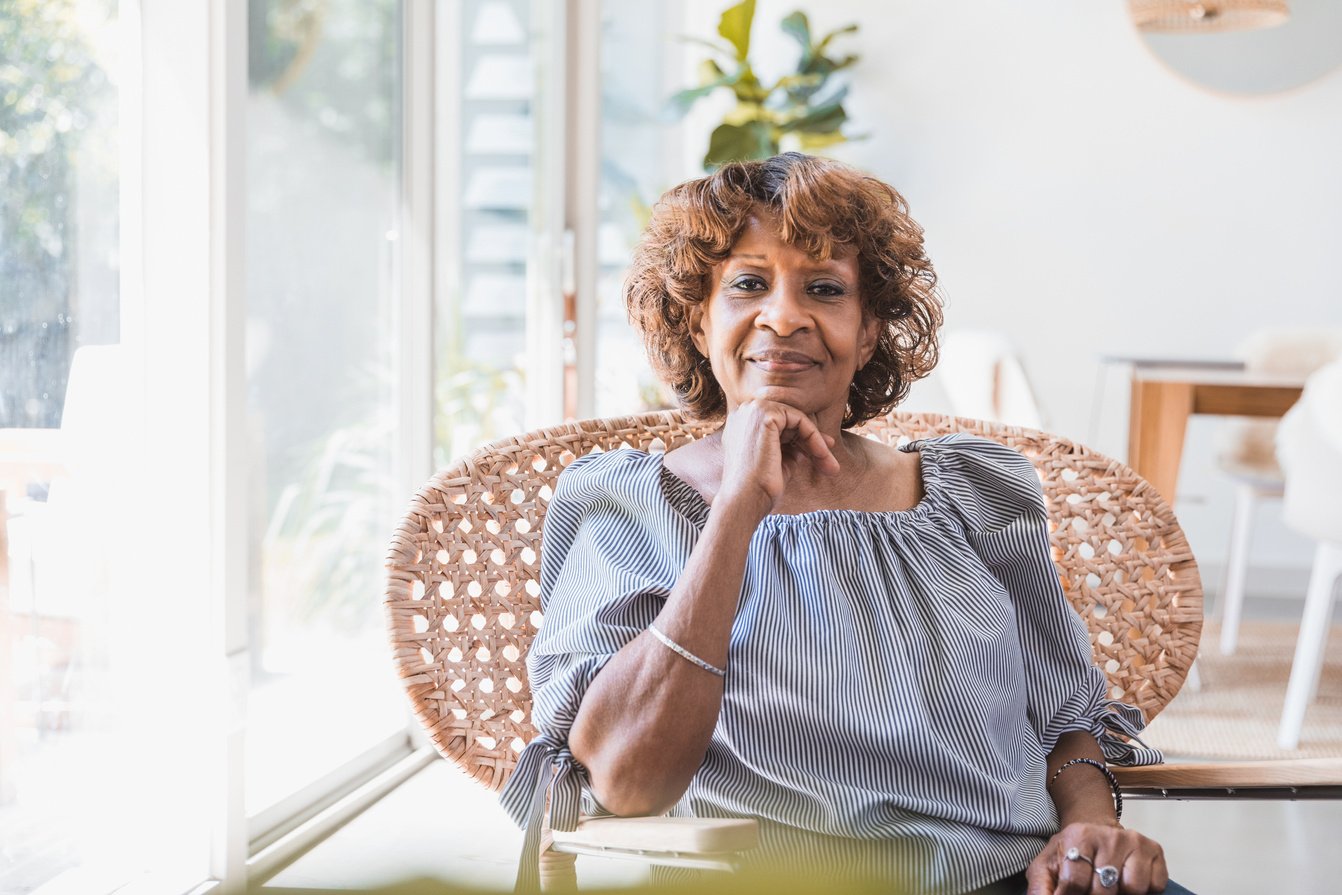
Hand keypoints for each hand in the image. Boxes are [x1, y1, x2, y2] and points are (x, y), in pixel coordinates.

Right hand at [716, 398, 837, 514]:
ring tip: (830, 465)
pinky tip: (822, 454)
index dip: (802, 439)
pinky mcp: (764, 413)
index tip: (822, 455)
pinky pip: (799, 419)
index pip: (780, 425)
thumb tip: (811, 443)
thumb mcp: (778, 461)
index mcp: (742, 423)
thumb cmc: (759, 487)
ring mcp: (752, 409)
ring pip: (796, 418)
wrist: (746, 500)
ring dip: (816, 441)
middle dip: (813, 440)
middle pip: (789, 420)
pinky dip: (814, 436)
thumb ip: (790, 448)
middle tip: (831, 463)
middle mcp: (744, 411)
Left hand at [1026, 822, 1168, 894]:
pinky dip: (1142, 891)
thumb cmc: (1070, 853)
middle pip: (1104, 889)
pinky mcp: (1155, 851)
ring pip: (1132, 888)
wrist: (1095, 831)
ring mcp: (1135, 842)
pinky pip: (1154, 886)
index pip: (1075, 882)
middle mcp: (1110, 836)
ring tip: (1108, 886)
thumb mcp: (1047, 867)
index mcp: (1079, 836)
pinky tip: (1126, 881)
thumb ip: (1040, 889)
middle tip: (1090, 891)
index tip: (1069, 893)